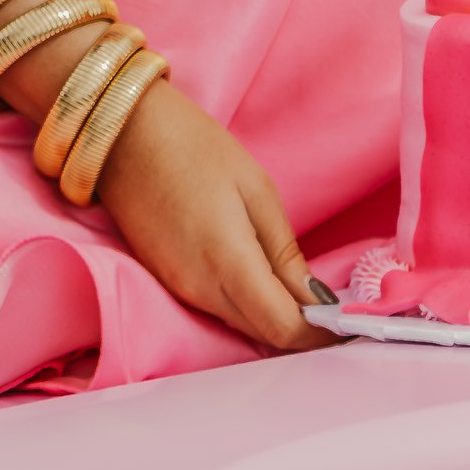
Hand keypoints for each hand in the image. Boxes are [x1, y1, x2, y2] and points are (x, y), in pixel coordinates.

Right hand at [84, 78, 330, 356]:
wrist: (122, 134)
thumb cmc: (193, 148)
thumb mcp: (256, 189)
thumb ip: (284, 252)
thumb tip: (315, 298)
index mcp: (228, 263)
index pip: (283, 328)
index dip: (319, 333)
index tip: (347, 320)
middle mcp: (200, 289)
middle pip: (263, 335)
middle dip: (303, 331)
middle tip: (334, 308)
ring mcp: (179, 289)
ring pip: (241, 325)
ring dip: (275, 319)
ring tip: (305, 293)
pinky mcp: (168, 281)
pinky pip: (218, 309)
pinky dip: (248, 306)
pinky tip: (265, 282)